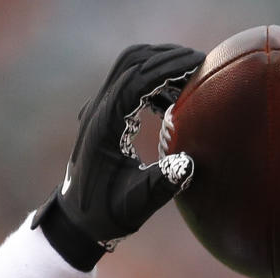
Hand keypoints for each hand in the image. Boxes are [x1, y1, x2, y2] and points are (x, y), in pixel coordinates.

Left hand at [34, 43, 203, 268]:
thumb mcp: (135, 206)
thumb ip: (161, 185)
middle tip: (201, 62)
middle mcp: (98, 109)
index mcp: (104, 125)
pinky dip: (152, 81)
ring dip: (159, 64)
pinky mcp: (103, 113)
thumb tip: (189, 164)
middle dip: (167, 56)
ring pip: (128, 67)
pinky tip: (172, 99)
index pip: (136, 79)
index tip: (199, 63)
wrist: (78, 219)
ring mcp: (98, 109)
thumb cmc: (107, 214)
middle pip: (132, 61)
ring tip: (191, 75)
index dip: (169, 67)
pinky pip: (127, 83)